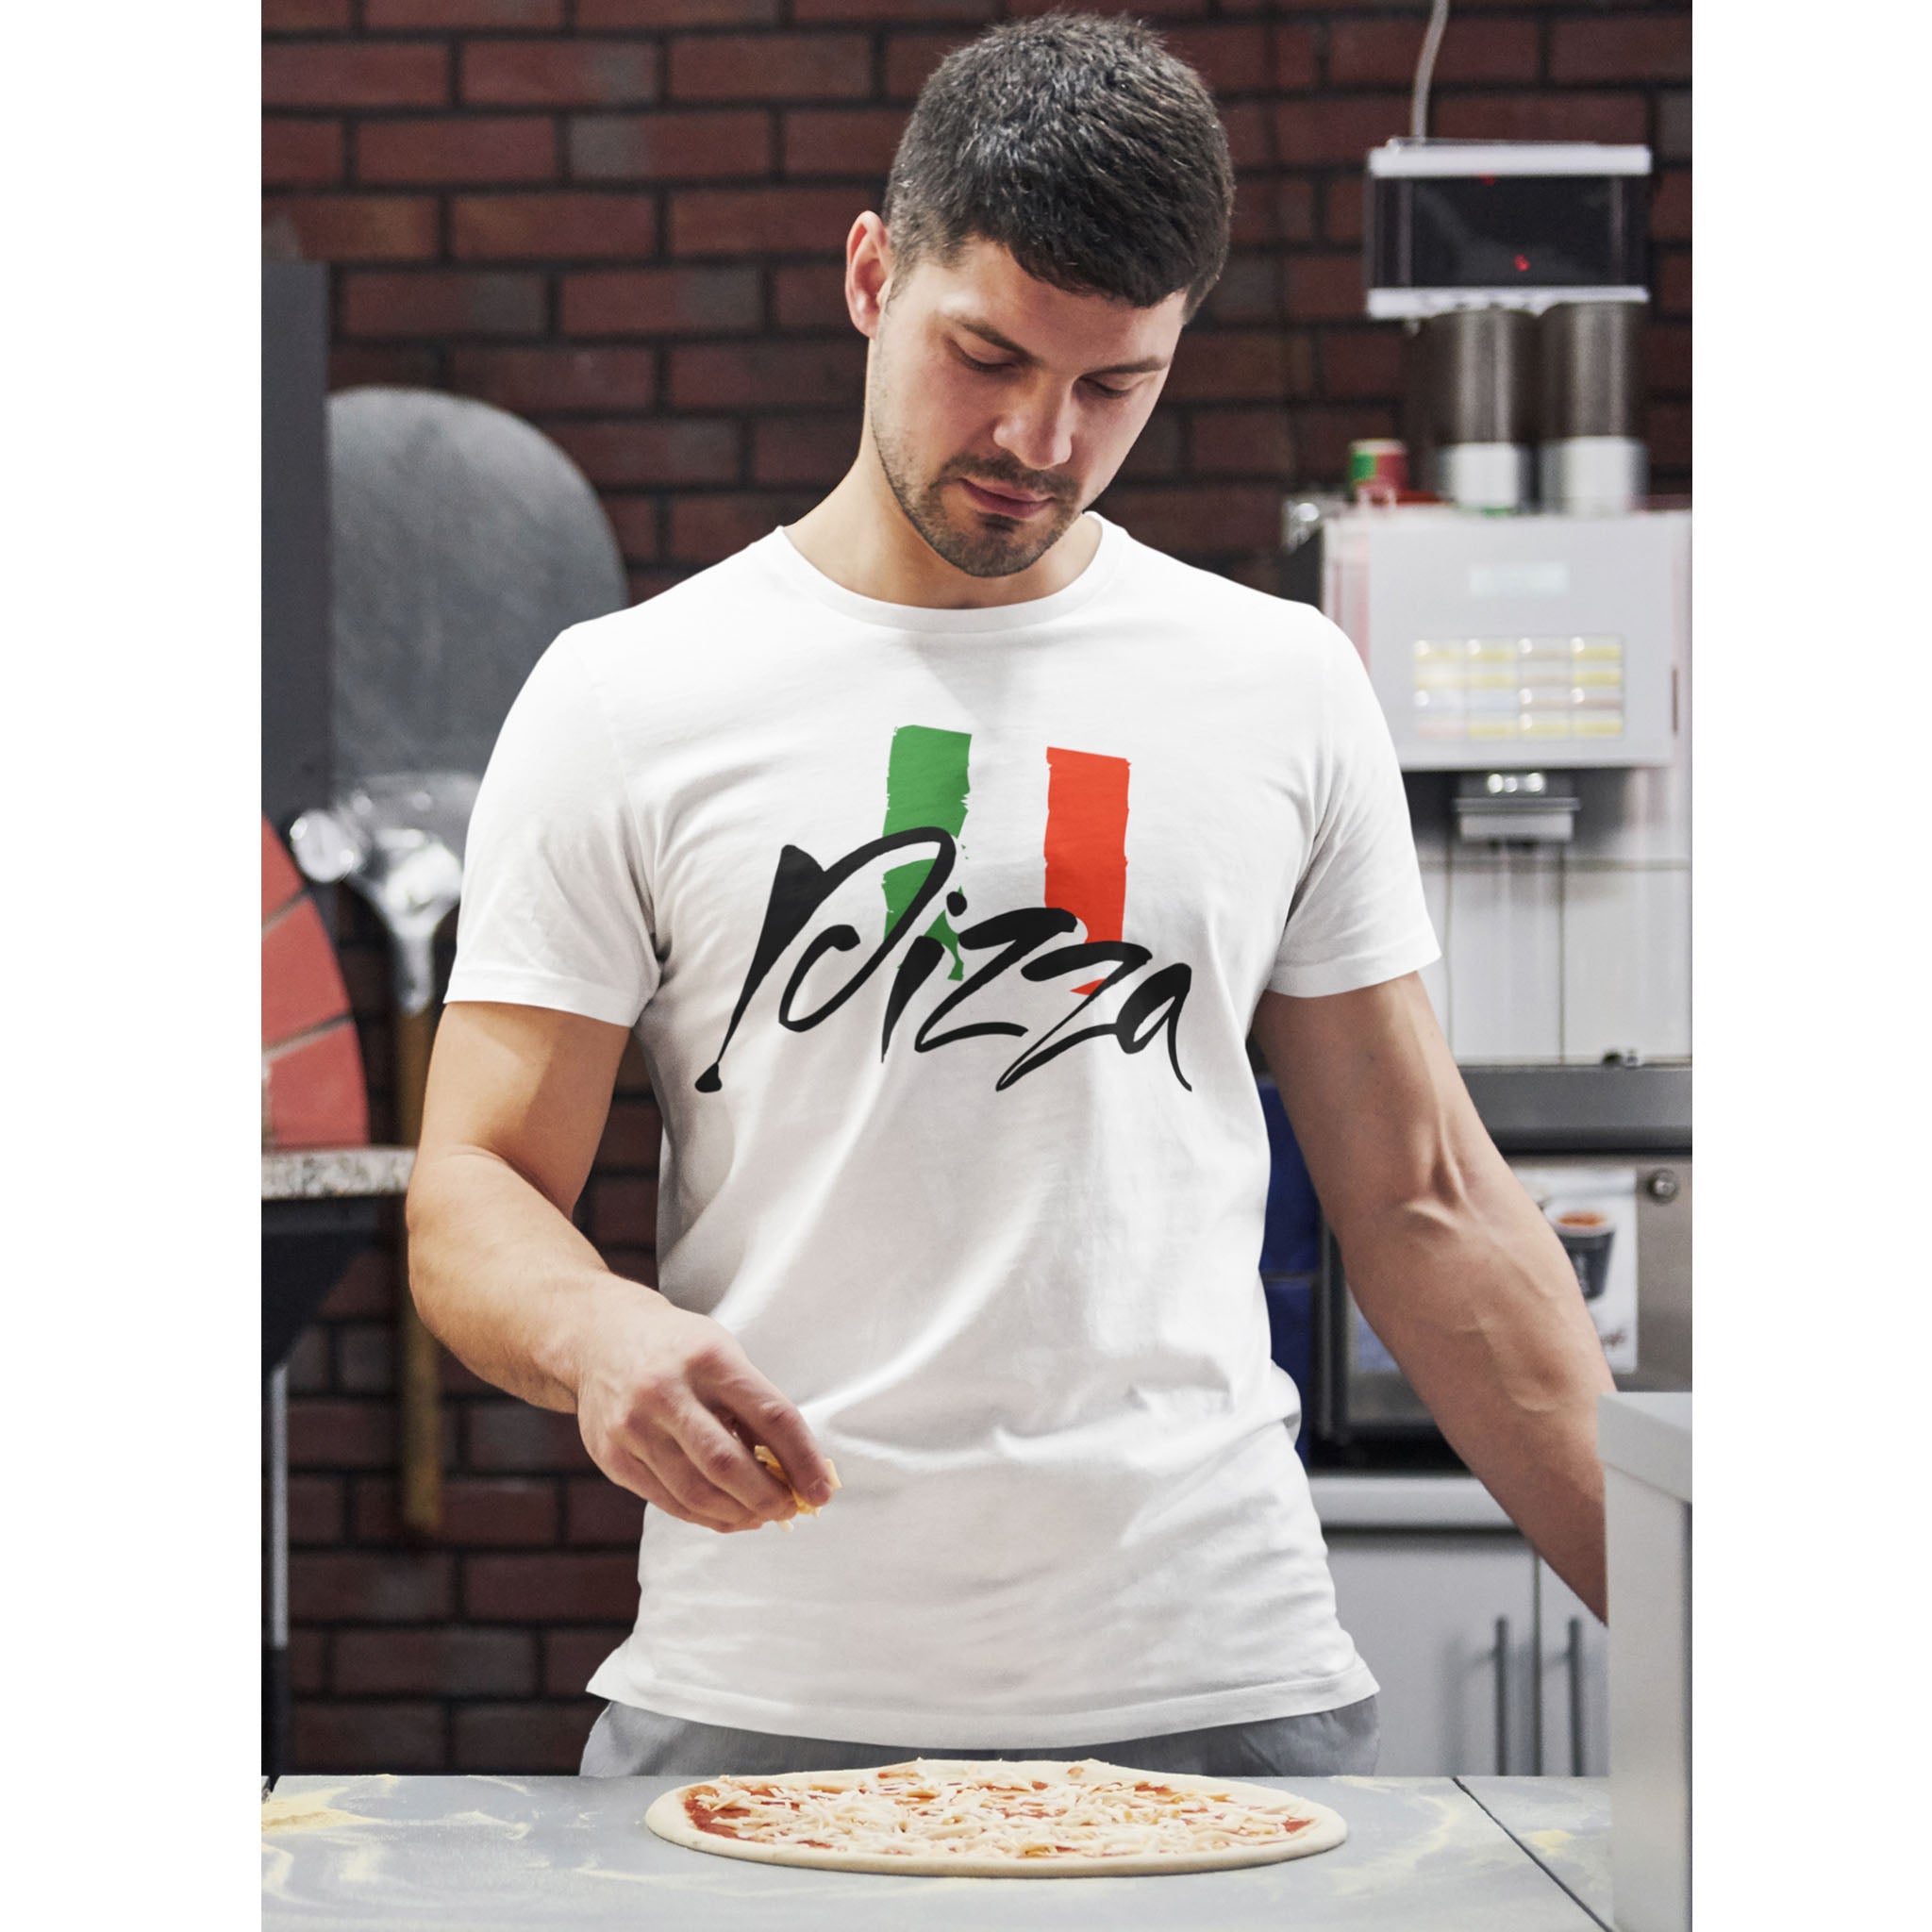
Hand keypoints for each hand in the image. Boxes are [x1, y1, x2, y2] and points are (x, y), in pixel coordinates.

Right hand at [572, 1288, 836, 1533]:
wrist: (600, 1337)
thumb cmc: (678, 1348)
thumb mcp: (722, 1354)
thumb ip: (755, 1408)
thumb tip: (797, 1470)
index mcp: (709, 1358)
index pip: (771, 1416)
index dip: (803, 1459)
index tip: (823, 1489)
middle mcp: (667, 1391)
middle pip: (729, 1464)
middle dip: (770, 1498)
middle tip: (791, 1508)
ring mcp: (634, 1426)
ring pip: (697, 1492)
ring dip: (740, 1514)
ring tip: (762, 1516)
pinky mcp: (612, 1456)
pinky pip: (667, 1501)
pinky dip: (705, 1516)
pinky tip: (728, 1515)